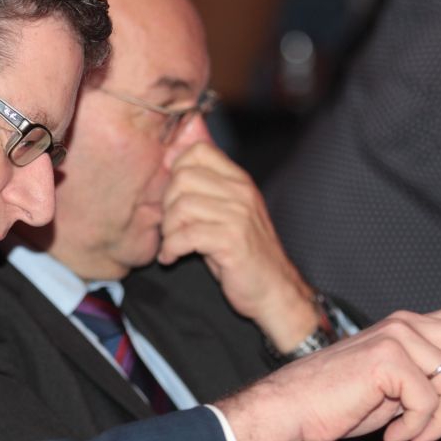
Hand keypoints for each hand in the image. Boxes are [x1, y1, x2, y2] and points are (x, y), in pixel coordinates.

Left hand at [158, 141, 318, 348]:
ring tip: (171, 243)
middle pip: (183, 178)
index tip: (173, 196)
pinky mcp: (232, 241)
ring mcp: (238, 215)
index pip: (198, 151)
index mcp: (239, 181)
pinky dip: (171, 248)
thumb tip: (169, 169)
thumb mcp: (227, 213)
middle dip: (166, 204)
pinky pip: (186, 235)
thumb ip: (205, 191)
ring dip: (168, 229)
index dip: (176, 170)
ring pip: (182, 206)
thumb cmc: (244, 253)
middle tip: (169, 226)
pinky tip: (171, 257)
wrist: (274, 289)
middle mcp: (240, 192)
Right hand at [215, 301, 440, 440]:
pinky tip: (396, 435)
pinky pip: (431, 401)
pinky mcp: (389, 358)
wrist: (292, 407)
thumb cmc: (337, 402)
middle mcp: (408, 323)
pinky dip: (420, 428)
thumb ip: (430, 379)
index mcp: (410, 326)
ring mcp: (399, 337)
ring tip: (414, 436)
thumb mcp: (396, 388)